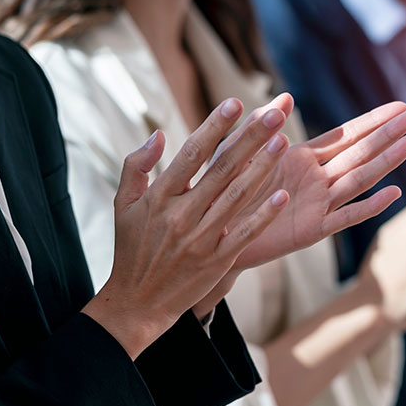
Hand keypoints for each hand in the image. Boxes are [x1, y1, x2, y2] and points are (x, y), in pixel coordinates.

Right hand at [83, 99, 290, 358]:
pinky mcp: (217, 260)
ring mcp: (200, 238)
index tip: (236, 103)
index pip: (192, 153)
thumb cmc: (131, 248)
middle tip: (275, 113)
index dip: (215, 127)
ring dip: (262, 168)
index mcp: (159, 197)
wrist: (137, 303)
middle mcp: (181, 214)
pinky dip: (263, 214)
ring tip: (282, 142)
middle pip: (222, 168)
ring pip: (237, 196)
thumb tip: (158, 134)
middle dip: (249, 138)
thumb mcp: (122, 205)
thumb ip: (136, 166)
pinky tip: (282, 194)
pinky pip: (245, 233)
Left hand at [217, 97, 405, 270]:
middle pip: (360, 152)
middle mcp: (317, 179)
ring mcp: (318, 203)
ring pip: (359, 178)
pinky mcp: (312, 229)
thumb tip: (286, 97)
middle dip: (388, 133)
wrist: (210, 235)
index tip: (401, 107)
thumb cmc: (222, 191)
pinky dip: (370, 206)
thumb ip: (262, 127)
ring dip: (386, 161)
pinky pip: (345, 216)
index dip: (374, 120)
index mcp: (302, 158)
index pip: (346, 134)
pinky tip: (394, 193)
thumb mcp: (238, 153)